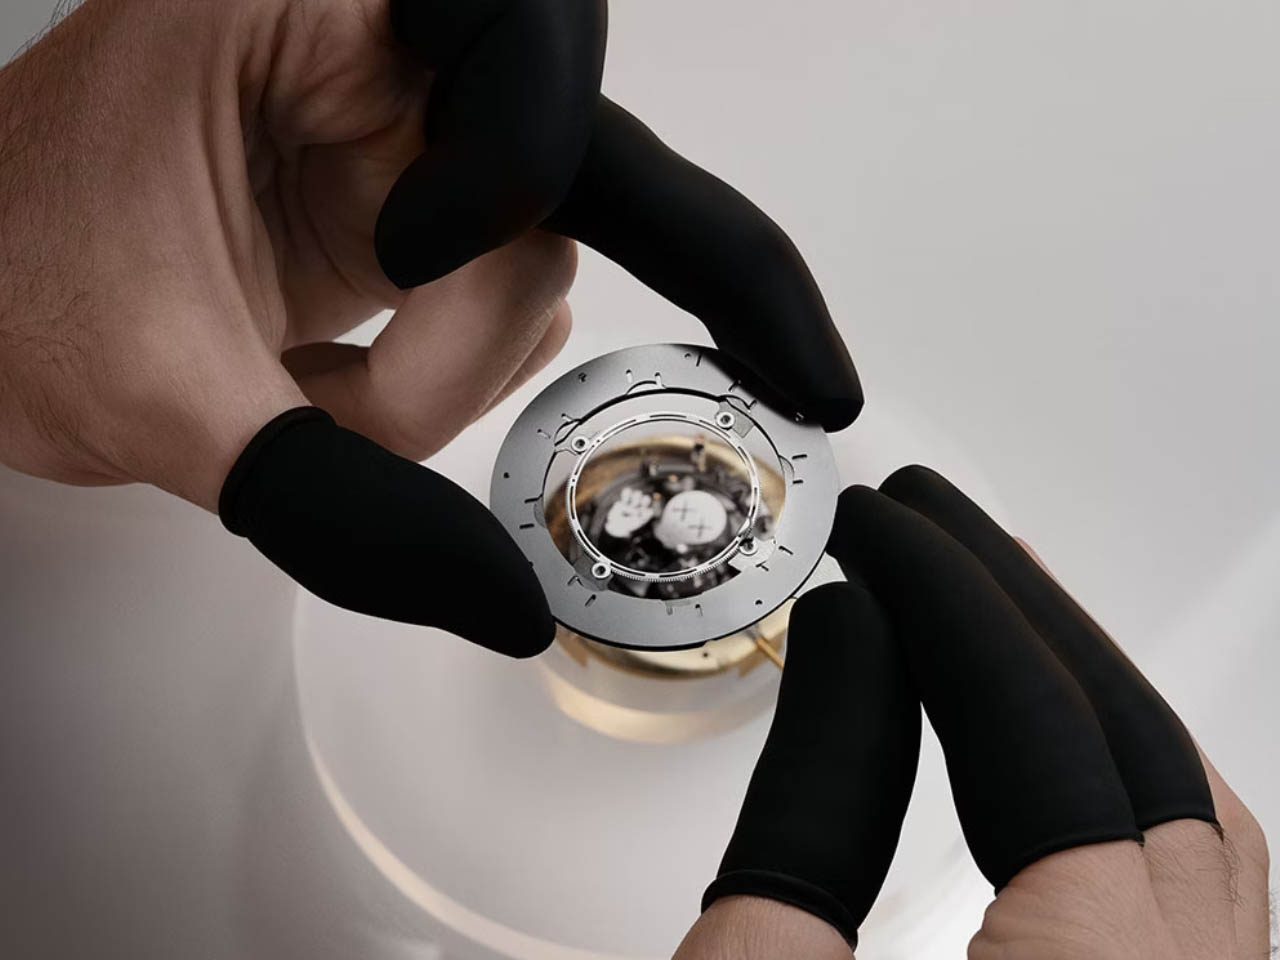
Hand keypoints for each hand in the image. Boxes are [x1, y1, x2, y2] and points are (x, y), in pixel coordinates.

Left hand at [0, 0, 860, 655]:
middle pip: (570, 168)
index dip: (519, 151)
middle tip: (678, 383)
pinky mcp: (407, 208)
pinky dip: (448, 376)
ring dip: (449, 369)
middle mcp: (374, 57)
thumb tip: (515, 606)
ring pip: (538, 263)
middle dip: (532, 314)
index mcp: (297, 13)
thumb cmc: (0, 292)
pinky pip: (505, 299)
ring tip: (308, 384)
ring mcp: (402, 139)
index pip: (524, 44)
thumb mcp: (165, 401)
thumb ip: (348, 507)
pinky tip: (342, 375)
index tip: (430, 261)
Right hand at [689, 467, 1268, 957]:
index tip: (878, 527)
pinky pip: (1191, 878)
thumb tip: (851, 631)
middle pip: (1130, 747)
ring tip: (996, 600)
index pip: (1033, 725)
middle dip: (1016, 606)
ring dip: (1078, 680)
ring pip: (1187, 807)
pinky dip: (1113, 774)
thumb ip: (810, 811)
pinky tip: (1053, 739)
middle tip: (929, 526)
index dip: (942, 593)